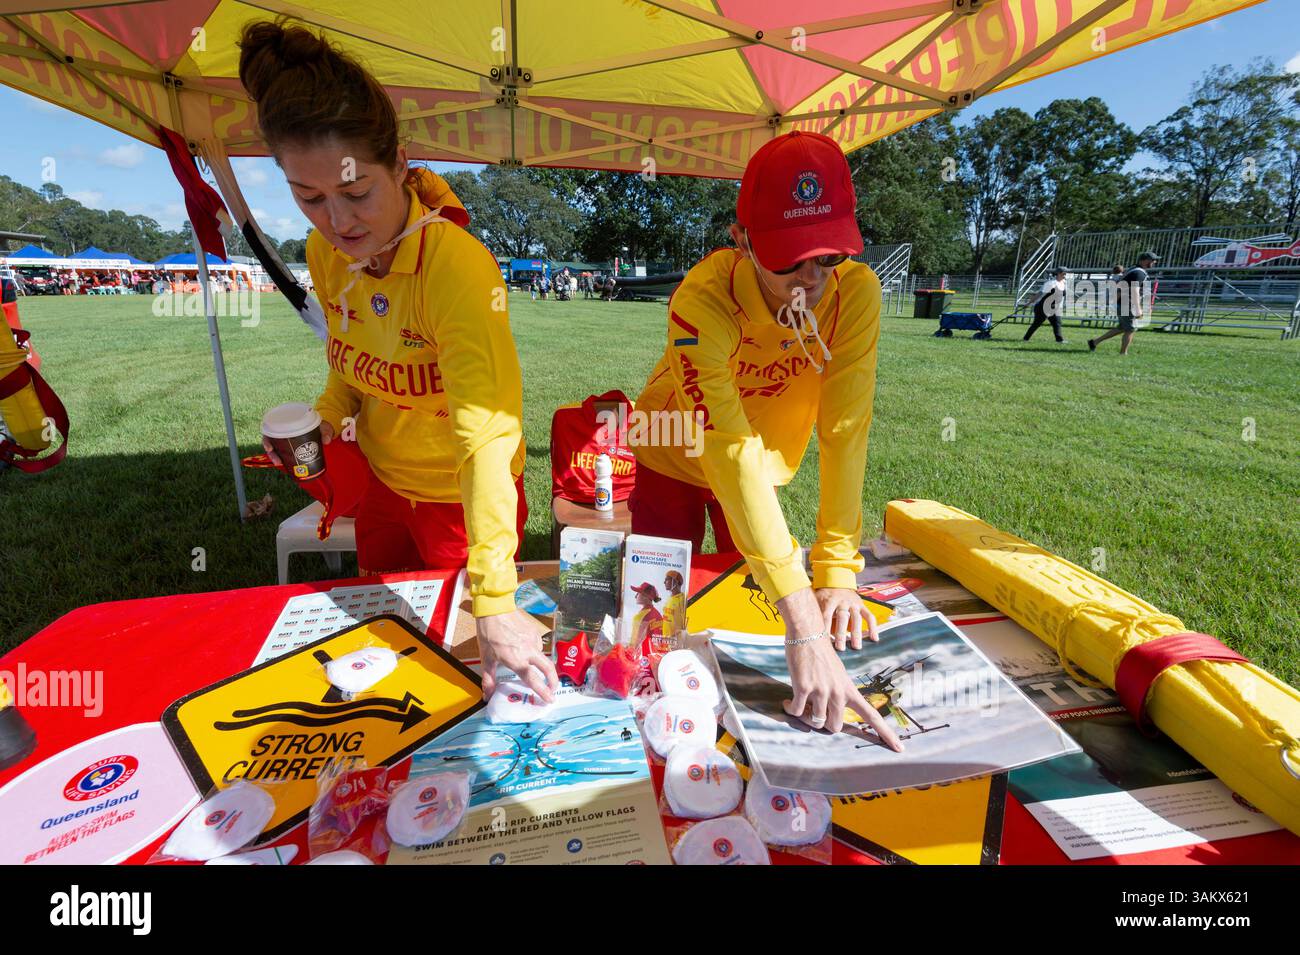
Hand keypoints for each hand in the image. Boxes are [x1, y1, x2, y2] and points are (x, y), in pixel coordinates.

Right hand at [263, 419, 333, 466]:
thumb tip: (326, 441)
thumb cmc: (320, 426)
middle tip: (278, 461)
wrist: (324, 429)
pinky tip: (283, 464)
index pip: (271, 429)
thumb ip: (326, 432)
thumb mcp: (323, 426)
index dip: (267, 440)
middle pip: (271, 442)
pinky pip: (283, 452)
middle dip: (272, 453)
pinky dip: (282, 458)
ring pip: (276, 448)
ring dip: (275, 457)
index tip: (270, 448)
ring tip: (280, 464)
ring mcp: (287, 439)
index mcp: (288, 422)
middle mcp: (284, 431)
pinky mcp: (291, 446)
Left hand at [477, 609, 558, 702]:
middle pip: (549, 669)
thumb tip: (487, 696)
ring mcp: (533, 641)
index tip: (550, 699)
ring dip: (541, 664)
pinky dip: (534, 651)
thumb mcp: (486, 658)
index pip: (533, 680)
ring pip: (542, 656)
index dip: (543, 691)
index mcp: (516, 660)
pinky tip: (525, 648)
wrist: (495, 609)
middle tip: (553, 688)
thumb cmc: (489, 633)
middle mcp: (528, 652)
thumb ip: (488, 679)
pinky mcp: (535, 631)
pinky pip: (538, 645)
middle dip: (554, 681)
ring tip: (532, 665)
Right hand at [776, 588, 902, 749]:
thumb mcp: (837, 673)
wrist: (808, 631)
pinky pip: (796, 711)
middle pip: (835, 727)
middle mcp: (838, 692)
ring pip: (816, 722)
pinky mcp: (804, 688)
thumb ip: (836, 692)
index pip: (872, 715)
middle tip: (812, 712)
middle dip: (823, 724)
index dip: (886, 734)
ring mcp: (822, 690)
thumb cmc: (821, 652)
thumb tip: (827, 711)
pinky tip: (787, 702)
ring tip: (798, 704)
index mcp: (849, 689)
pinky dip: (790, 709)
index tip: (899, 749)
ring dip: (805, 717)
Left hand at [815, 587, 878, 650]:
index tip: (824, 641)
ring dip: (856, 633)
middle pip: (842, 618)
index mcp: (829, 600)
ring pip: (856, 619)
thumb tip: (811, 633)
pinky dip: (873, 627)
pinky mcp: (862, 605)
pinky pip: (869, 616)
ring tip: (856, 647)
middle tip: (840, 648)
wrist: (836, 580)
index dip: (825, 628)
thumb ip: (816, 614)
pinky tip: (874, 639)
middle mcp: (842, 601)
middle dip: (841, 633)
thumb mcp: (817, 601)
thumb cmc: (824, 595)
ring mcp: (854, 603)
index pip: (826, 615)